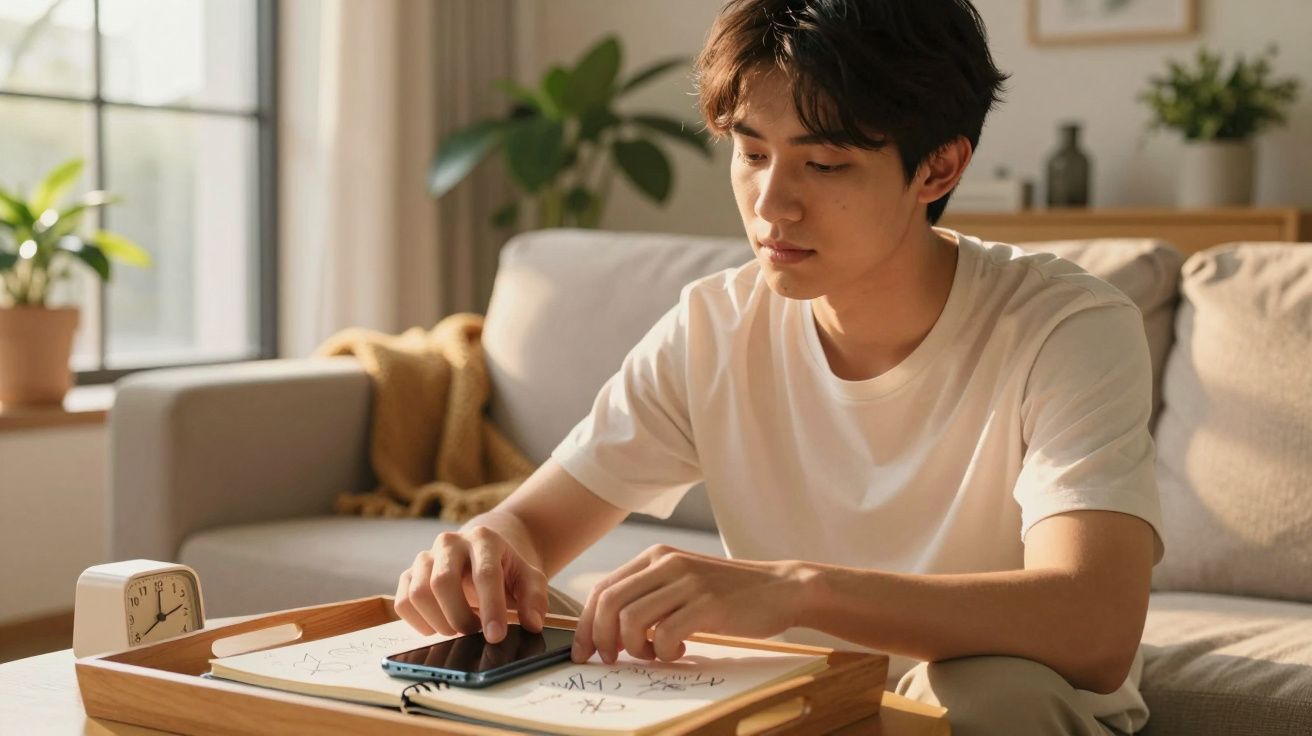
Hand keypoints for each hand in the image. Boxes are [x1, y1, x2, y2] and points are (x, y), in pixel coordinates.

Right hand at [394, 526, 549, 642]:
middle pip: (442, 582)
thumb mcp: (529, 579)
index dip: (490, 608)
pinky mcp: (409, 574)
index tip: (495, 637)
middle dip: (459, 617)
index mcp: (484, 539)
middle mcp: (450, 542)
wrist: (484, 554)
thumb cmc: (507, 570)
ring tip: (458, 629)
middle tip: (474, 634)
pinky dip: (418, 622)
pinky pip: (402, 601)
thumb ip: (535, 599)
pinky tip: (438, 626)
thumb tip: (532, 624)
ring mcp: (426, 557)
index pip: (484, 574)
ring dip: (438, 621)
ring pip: (418, 593)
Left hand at [571, 545, 806, 664]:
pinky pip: (666, 636)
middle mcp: (667, 563)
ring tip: (655, 654)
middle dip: (601, 639)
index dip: (585, 624)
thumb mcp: (682, 582)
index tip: (583, 651)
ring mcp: (687, 582)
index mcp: (655, 556)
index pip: (602, 589)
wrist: (780, 588)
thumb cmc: (727, 594)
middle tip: (614, 659)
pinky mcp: (708, 604)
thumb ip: (648, 596)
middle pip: (608, 604)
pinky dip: (666, 653)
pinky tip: (681, 650)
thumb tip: (606, 631)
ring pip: (631, 621)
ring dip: (636, 649)